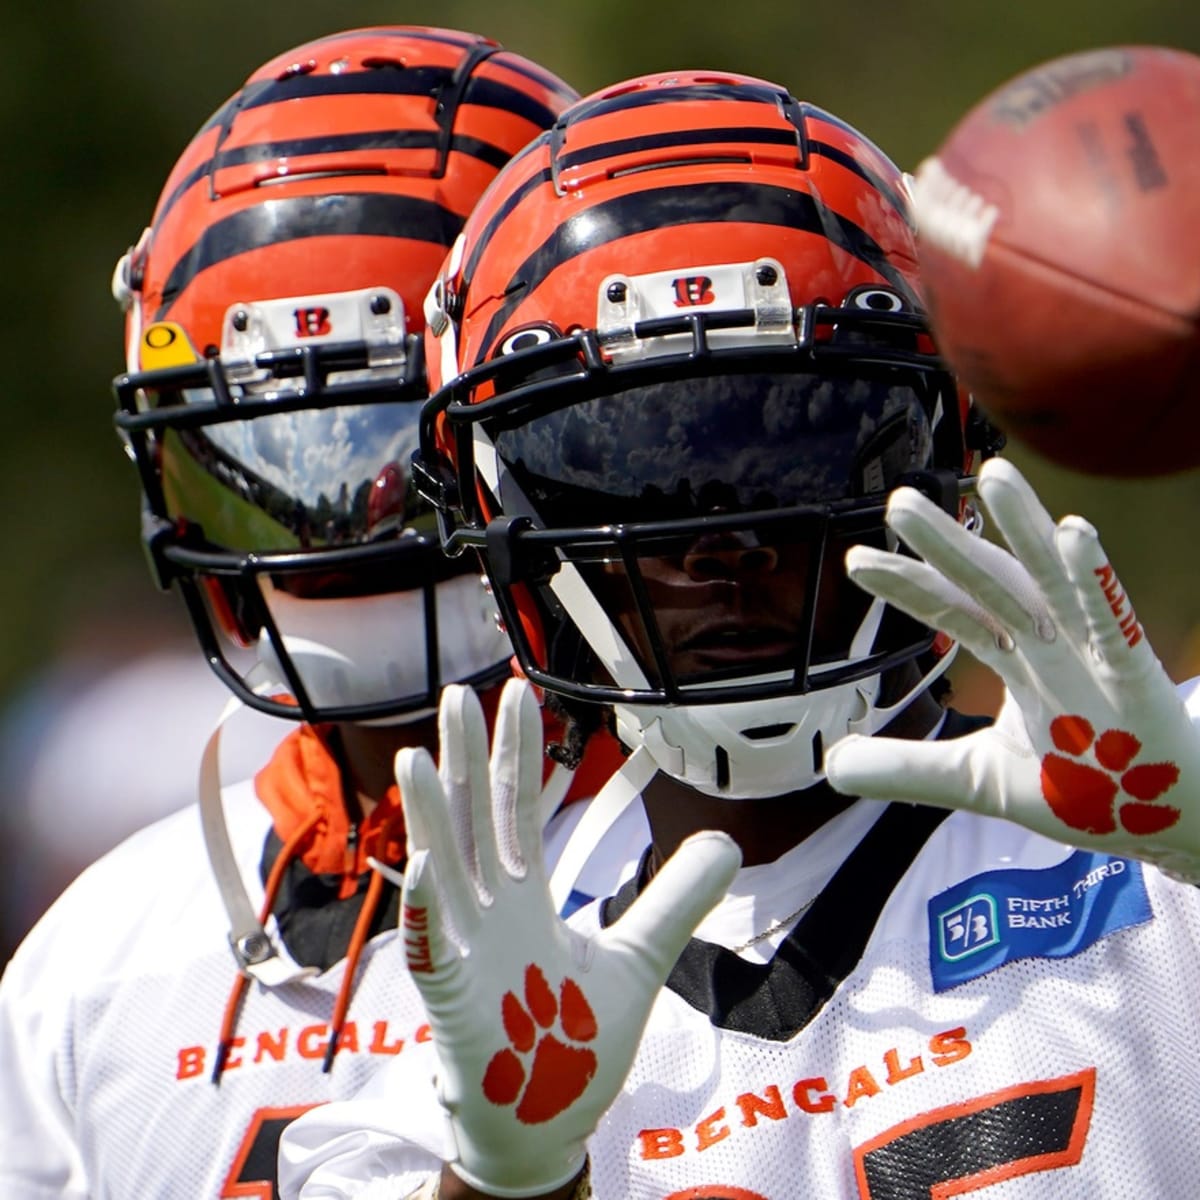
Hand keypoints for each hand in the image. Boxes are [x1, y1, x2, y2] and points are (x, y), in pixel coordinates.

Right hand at [396, 679, 739, 1196]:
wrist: (544, 1125)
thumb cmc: (574, 1045)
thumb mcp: (639, 959)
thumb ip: (674, 899)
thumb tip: (724, 842)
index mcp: (525, 900)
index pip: (517, 812)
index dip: (517, 754)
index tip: (516, 695)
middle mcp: (490, 915)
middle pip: (475, 823)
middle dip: (469, 759)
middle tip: (460, 692)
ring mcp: (466, 955)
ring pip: (444, 871)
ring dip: (431, 815)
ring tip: (419, 756)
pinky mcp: (454, 1003)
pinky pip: (435, 947)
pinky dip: (429, 904)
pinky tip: (427, 858)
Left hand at [824, 457, 1199, 880]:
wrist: (1166, 821)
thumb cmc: (1083, 788)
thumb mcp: (977, 779)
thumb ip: (909, 768)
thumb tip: (831, 766)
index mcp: (1014, 663)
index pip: (951, 613)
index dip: (907, 587)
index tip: (856, 562)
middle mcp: (1047, 647)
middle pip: (988, 584)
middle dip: (944, 544)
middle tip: (899, 501)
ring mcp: (1091, 655)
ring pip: (1050, 582)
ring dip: (1023, 528)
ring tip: (994, 474)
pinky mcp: (1135, 675)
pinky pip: (1112, 621)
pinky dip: (1095, 579)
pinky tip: (1074, 532)